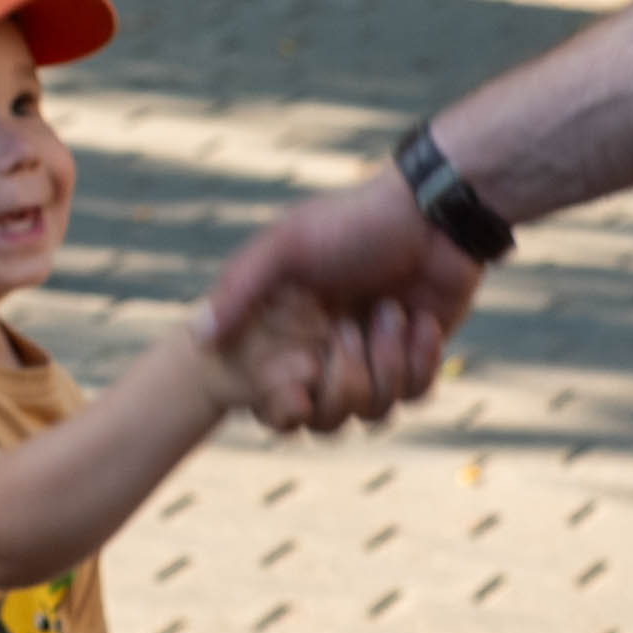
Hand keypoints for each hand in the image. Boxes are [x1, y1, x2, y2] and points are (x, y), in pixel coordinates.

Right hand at [203, 171, 488, 432]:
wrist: (434, 213)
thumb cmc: (355, 224)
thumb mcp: (287, 245)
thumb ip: (240, 288)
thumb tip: (198, 336)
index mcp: (291, 333)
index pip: (275, 401)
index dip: (285, 402)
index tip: (301, 371)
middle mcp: (328, 353)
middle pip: (328, 419)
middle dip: (345, 380)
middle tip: (351, 325)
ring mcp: (374, 358)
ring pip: (374, 411)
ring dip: (387, 363)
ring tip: (393, 311)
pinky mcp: (416, 356)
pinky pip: (414, 394)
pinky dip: (418, 362)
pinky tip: (421, 320)